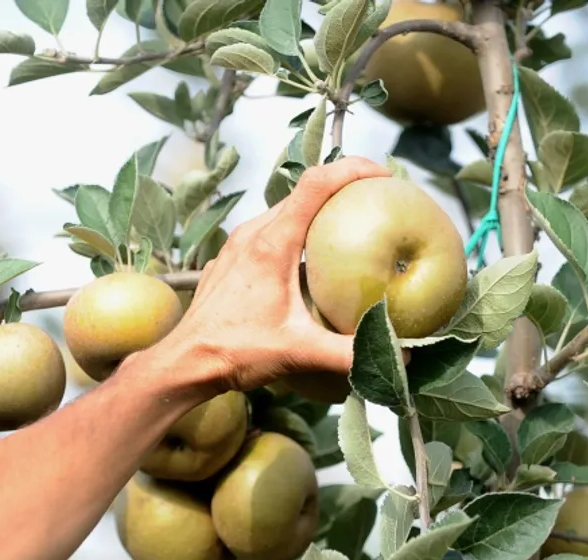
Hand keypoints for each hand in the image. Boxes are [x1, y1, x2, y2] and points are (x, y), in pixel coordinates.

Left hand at [171, 157, 390, 392]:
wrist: (185, 362)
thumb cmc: (234, 351)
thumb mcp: (299, 351)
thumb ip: (350, 353)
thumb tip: (403, 357)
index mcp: (272, 244)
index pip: (316, 184)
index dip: (353, 169)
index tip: (384, 174)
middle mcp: (253, 234)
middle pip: (304, 191)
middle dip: (343, 185)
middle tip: (378, 198)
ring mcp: (240, 244)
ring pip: (286, 210)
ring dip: (319, 208)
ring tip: (351, 222)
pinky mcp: (233, 259)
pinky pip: (271, 230)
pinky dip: (298, 230)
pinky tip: (313, 257)